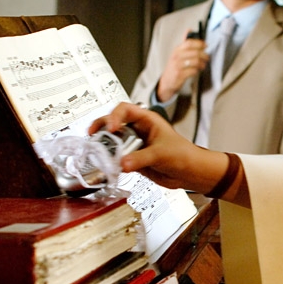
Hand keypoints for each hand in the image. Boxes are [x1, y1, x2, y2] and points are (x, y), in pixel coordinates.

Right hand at [89, 103, 246, 204]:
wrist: (189, 173)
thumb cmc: (183, 155)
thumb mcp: (161, 154)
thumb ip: (141, 159)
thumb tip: (122, 163)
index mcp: (146, 120)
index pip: (125, 110)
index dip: (115, 116)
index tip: (111, 128)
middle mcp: (137, 130)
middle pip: (113, 122)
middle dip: (102, 127)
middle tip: (92, 135)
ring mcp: (134, 144)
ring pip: (112, 141)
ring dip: (104, 146)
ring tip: (97, 152)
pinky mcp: (132, 158)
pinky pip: (116, 157)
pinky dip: (109, 160)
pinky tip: (106, 164)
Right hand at [156, 34, 208, 101]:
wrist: (166, 82)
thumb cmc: (174, 66)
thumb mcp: (177, 53)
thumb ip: (184, 43)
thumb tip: (189, 29)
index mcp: (176, 50)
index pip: (189, 43)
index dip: (199, 43)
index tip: (205, 45)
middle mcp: (176, 57)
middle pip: (195, 52)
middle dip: (204, 55)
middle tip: (207, 57)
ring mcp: (178, 66)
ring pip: (195, 62)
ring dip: (202, 64)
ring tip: (203, 65)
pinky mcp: (180, 74)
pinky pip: (193, 71)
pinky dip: (197, 71)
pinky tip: (197, 70)